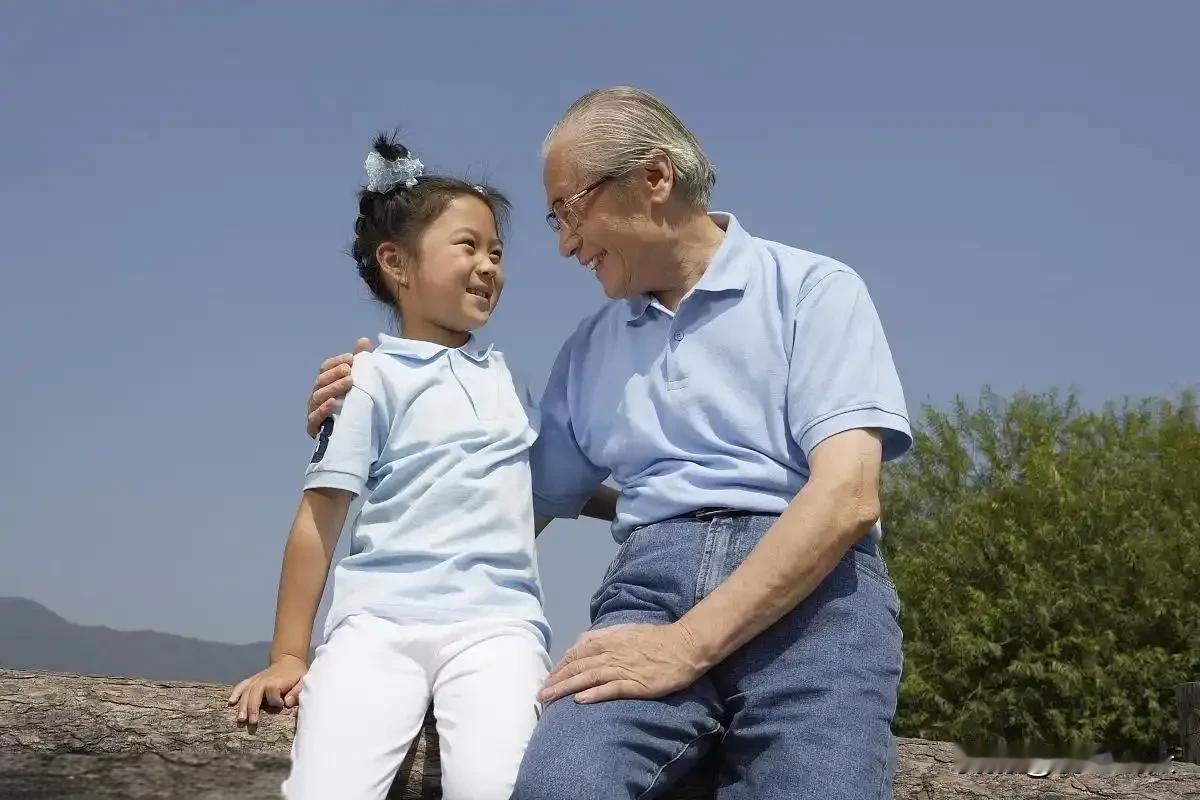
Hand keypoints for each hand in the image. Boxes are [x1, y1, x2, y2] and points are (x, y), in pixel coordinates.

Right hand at [227, 655, 306, 725]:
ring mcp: (256, 680)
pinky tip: (230, 702)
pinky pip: (242, 685)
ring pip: (246, 692)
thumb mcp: (303, 681)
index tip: (281, 705)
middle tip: (252, 722)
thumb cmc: (296, 674)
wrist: (288, 660)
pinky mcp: (252, 680)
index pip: (272, 692)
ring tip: (240, 719)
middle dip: (252, 708)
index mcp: (276, 681)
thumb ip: (297, 692)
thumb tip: (287, 703)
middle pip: (255, 694)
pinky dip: (236, 693)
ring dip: (242, 705)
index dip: (276, 701)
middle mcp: (263, 680)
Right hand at [306, 338, 371, 437]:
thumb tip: (364, 340)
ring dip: (332, 388)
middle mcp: (317, 395)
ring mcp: (313, 411)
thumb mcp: (359, 383)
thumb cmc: (354, 406)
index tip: (352, 358)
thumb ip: (360, 362)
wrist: (353, 438)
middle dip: (335, 374)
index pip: (326, 367)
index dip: (337, 361)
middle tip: (350, 370)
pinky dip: (323, 410)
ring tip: (348, 383)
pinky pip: (315, 418)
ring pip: (318, 396)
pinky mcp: (314, 428)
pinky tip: (334, 404)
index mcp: (325, 383)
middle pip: (321, 380)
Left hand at [539, 622, 708, 704]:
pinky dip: (594, 694)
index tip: (547, 679)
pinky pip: (611, 689)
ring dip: (566, 689)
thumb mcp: (625, 630)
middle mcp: (610, 653)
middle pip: (577, 667)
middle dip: (556, 681)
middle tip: (540, 694)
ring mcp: (622, 668)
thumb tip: (581, 641)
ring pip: (588, 678)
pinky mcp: (635, 683)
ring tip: (549, 699)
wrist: (683, 645)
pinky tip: (580, 701)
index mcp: (607, 640)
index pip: (576, 654)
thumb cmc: (655, 639)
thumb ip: (602, 636)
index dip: (559, 668)